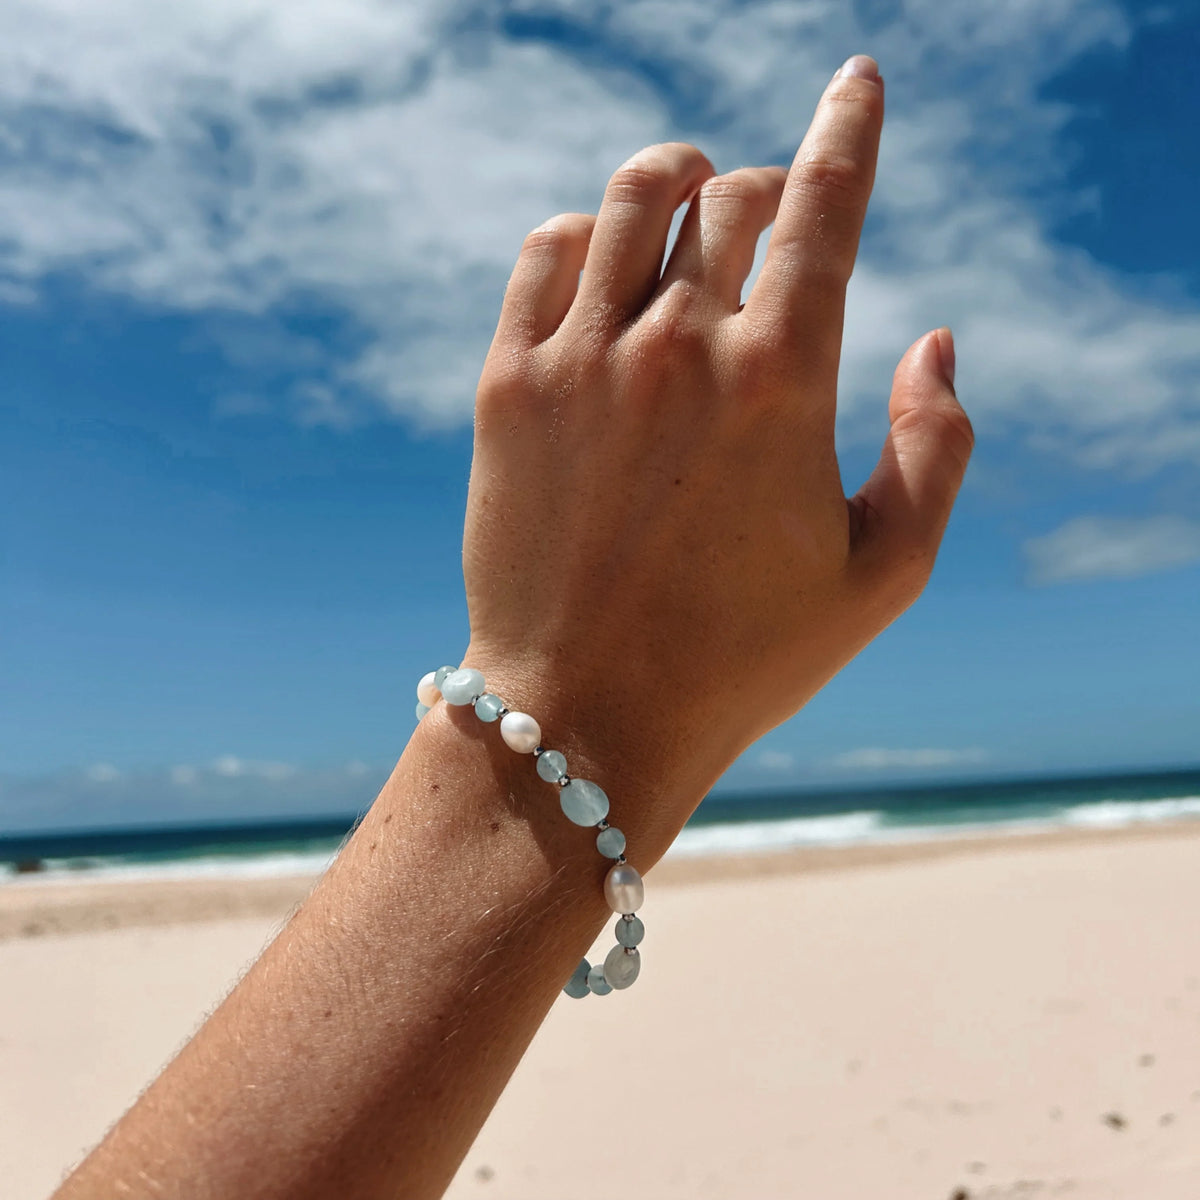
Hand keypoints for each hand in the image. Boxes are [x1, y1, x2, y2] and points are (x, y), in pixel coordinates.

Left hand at [461, 56, 971, 858]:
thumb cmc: (742, 659)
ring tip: (694, 196)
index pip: (826, 206)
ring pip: (633, 196)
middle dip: (770, 185)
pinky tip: (609, 263)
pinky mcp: (506, 386)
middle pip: (732, 195)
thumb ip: (935, 447)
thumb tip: (938, 337)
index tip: (858, 80)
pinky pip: (547, 250)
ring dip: (679, 176)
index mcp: (780, 384)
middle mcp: (676, 349)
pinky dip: (588, 231)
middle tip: (776, 214)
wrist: (584, 717)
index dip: (850, 127)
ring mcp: (578, 360)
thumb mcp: (883, 575)